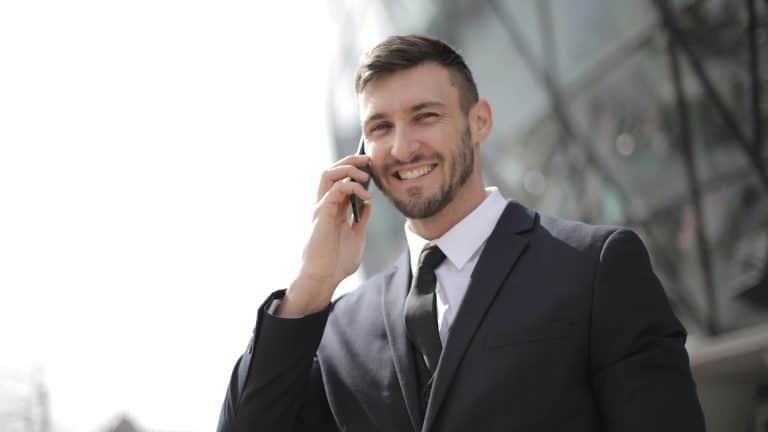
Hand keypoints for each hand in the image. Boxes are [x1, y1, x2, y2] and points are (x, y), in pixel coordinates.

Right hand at [277, 154, 372, 316]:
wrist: (325, 277)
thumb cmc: (337, 262)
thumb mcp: (357, 236)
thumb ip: (361, 219)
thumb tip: (368, 203)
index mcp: (333, 210)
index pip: (340, 181)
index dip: (354, 170)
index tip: (370, 167)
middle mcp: (325, 205)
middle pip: (332, 172)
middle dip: (349, 161)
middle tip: (367, 160)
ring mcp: (321, 207)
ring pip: (329, 174)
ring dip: (348, 168)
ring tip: (364, 174)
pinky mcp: (321, 212)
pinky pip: (336, 189)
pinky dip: (352, 187)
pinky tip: (365, 197)